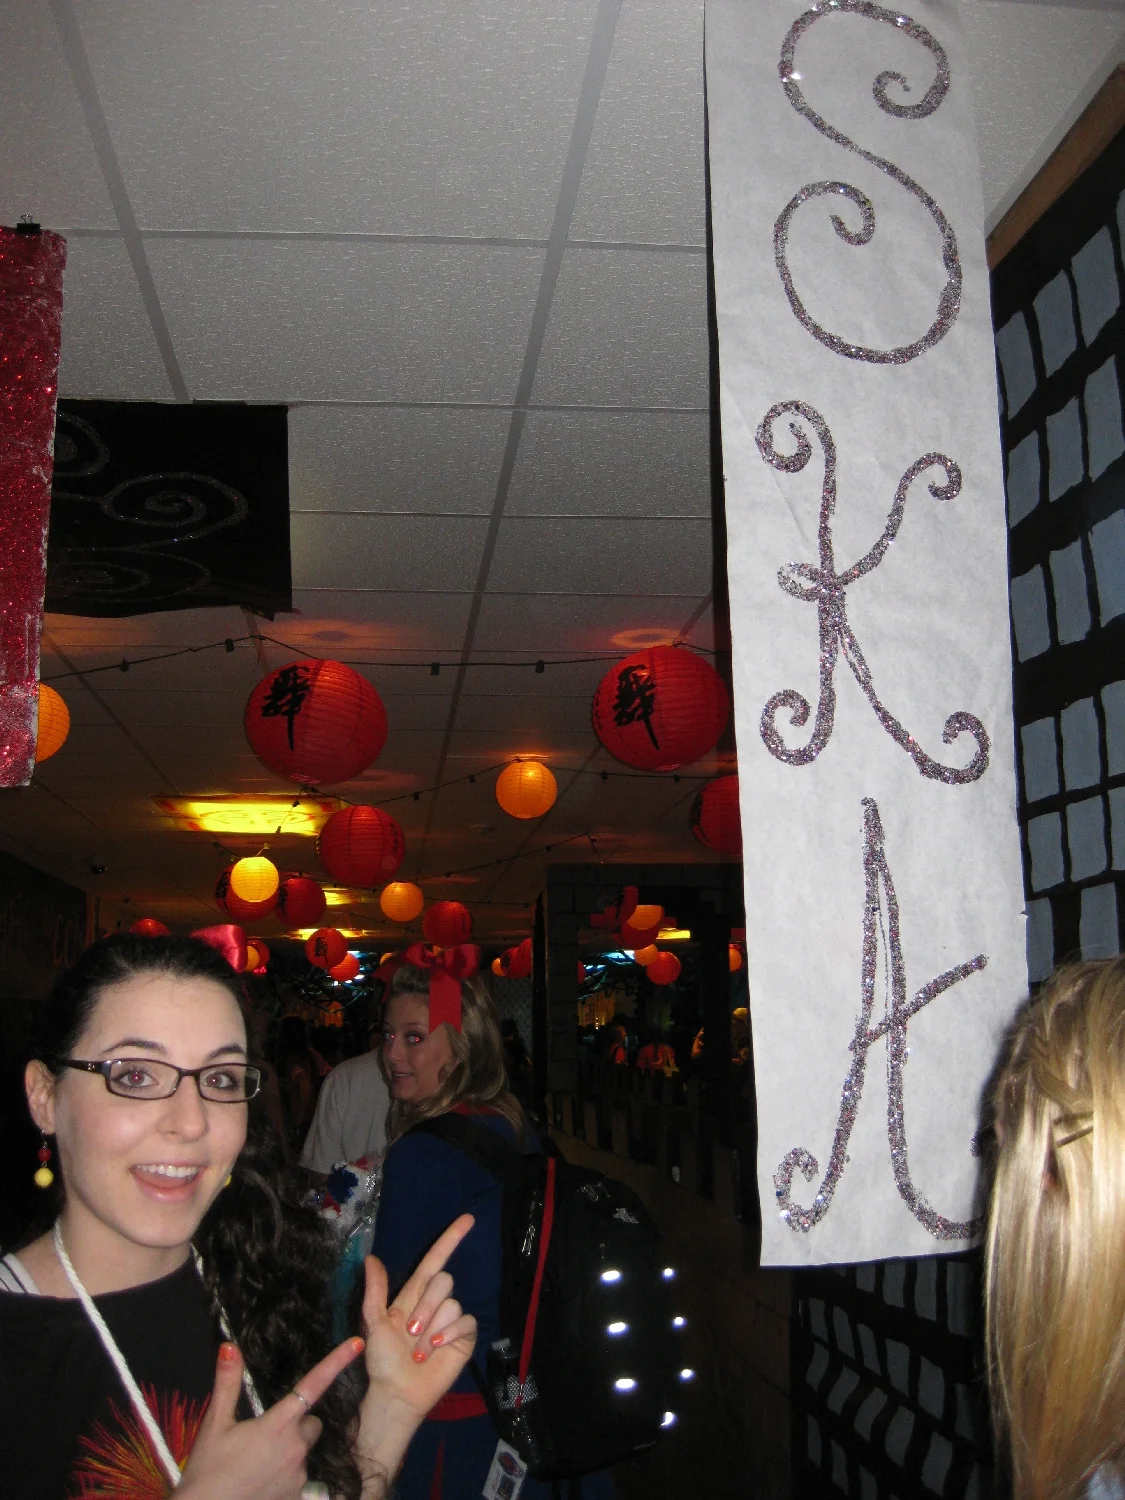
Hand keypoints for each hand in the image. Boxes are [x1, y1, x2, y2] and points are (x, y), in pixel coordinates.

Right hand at [179, 1335, 364, 1499]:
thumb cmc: (208, 1470)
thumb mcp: (215, 1424)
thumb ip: (227, 1382)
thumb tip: (230, 1346)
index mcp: (278, 1424)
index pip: (314, 1385)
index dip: (337, 1361)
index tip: (357, 1343)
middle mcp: (296, 1447)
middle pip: (311, 1423)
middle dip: (296, 1423)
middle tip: (266, 1433)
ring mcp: (299, 1475)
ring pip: (305, 1451)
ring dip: (290, 1450)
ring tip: (259, 1461)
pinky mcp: (297, 1496)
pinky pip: (300, 1477)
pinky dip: (287, 1475)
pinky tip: (263, 1480)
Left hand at [355, 1215, 477, 1482]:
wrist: (397, 1393)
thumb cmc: (382, 1360)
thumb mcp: (374, 1323)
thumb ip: (375, 1290)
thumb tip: (371, 1257)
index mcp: (413, 1295)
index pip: (435, 1260)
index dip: (451, 1238)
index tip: (468, 1219)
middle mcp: (434, 1303)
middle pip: (444, 1281)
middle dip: (426, 1306)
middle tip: (411, 1332)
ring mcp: (451, 1320)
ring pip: (453, 1303)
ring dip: (434, 1328)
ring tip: (419, 1350)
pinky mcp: (464, 1337)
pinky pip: (466, 1321)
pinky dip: (450, 1333)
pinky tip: (438, 1347)